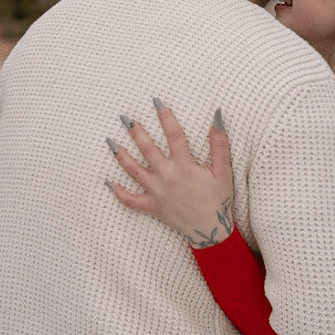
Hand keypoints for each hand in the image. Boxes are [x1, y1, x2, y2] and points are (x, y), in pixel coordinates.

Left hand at [107, 104, 234, 247]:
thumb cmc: (219, 200)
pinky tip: (110, 183)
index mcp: (185, 166)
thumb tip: (216, 119)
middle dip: (136, 132)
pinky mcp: (153, 206)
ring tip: (111, 143)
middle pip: (148, 149)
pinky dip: (120, 193)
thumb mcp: (224, 172)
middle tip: (125, 118)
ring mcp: (157, 192)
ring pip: (134, 171)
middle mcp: (167, 176)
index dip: (166, 117)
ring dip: (122, 156)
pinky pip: (131, 200)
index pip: (174, 135)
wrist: (211, 231)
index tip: (157, 103)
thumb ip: (219, 145)